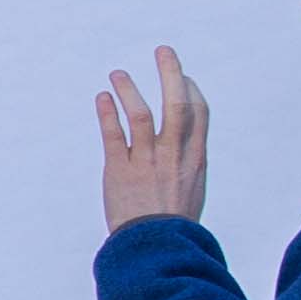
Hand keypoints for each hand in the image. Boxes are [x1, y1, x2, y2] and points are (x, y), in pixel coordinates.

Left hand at [95, 46, 212, 231]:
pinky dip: (107, 114)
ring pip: (141, 116)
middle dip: (170, 74)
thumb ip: (189, 161)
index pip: (198, 114)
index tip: (182, 76)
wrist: (156, 248)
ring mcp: (147, 162)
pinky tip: (102, 98)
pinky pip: (113, 136)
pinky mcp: (120, 171)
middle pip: (177, 105)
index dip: (191, 89)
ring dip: (129, 90)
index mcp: (195, 159)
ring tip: (117, 74)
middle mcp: (173, 156)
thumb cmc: (173, 222)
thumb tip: (187, 139)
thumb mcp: (193, 188)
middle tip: (163, 51)